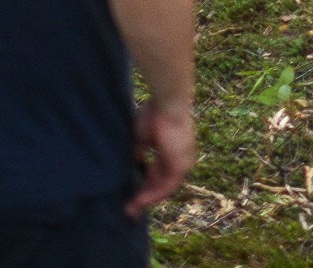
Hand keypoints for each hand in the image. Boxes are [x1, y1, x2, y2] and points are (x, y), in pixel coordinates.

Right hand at [126, 98, 196, 216]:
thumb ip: (140, 150)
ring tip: (132, 209)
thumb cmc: (155, 114)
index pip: (159, 172)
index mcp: (172, 150)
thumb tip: (134, 161)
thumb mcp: (144, 136)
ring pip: (165, 187)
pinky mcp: (181, 165)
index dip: (145, 184)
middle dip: (145, 196)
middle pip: (162, 183)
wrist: (168, 104)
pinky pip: (167, 186)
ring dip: (148, 199)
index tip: (132, 194)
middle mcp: (180, 159)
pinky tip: (140, 200)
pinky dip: (153, 194)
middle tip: (130, 208)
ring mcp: (183, 163)